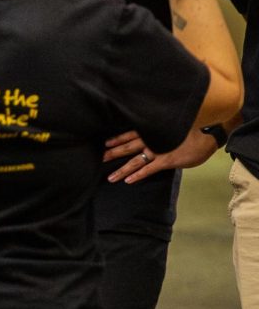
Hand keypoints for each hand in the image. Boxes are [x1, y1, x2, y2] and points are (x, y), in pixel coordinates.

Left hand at [104, 128, 219, 183]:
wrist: (208, 133)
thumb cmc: (191, 130)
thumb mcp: (171, 127)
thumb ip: (159, 132)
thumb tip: (152, 136)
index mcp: (151, 130)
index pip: (129, 134)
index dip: (116, 139)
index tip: (104, 143)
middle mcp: (151, 139)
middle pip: (127, 147)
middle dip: (112, 153)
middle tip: (99, 158)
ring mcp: (157, 150)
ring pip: (134, 160)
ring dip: (121, 169)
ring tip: (110, 177)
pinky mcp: (166, 160)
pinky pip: (148, 169)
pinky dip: (137, 175)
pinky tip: (128, 180)